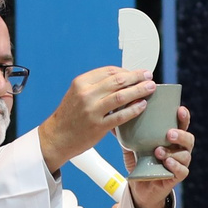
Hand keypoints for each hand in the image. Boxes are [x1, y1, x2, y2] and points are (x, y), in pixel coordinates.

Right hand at [36, 66, 156, 173]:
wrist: (57, 137)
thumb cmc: (69, 116)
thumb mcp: (77, 94)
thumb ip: (95, 86)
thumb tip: (122, 80)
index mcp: (81, 83)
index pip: (109, 71)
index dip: (126, 71)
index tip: (136, 73)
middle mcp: (86, 95)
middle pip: (118, 81)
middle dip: (136, 77)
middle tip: (148, 76)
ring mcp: (92, 111)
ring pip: (121, 96)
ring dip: (139, 90)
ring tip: (150, 88)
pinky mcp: (98, 126)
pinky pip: (121, 116)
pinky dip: (134, 109)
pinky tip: (142, 105)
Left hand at [127, 105, 191, 207]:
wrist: (140, 187)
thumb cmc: (140, 163)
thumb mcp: (132, 147)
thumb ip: (127, 134)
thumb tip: (113, 118)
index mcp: (172, 139)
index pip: (182, 125)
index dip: (184, 117)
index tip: (180, 109)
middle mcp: (179, 150)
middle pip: (188, 139)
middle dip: (181, 135)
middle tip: (168, 133)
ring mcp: (180, 164)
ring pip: (185, 155)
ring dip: (172, 152)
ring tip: (158, 151)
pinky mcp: (177, 177)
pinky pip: (181, 171)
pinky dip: (175, 166)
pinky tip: (167, 162)